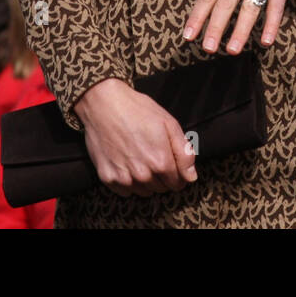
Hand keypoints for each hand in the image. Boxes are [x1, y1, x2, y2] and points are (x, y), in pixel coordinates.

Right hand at [74, 78, 197, 195]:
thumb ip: (184, 153)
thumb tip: (191, 177)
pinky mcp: (107, 178)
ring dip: (146, 181)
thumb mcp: (169, 124)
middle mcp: (142, 175)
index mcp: (161, 162)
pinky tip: (126, 162)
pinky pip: (125, 191)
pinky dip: (128, 181)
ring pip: (144, 192)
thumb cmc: (138, 110)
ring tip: (140, 158)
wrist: (103, 104)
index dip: (178, 174)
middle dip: (162, 177)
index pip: (178, 183)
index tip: (171, 163)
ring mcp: (123, 178)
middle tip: (154, 155)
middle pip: (161, 188)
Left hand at [178, 0, 295, 53]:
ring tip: (232, 50)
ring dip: (241, 30)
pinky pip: (276, 7)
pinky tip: (266, 41)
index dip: (197, 16)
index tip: (188, 36)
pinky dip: (271, 24)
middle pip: (226, 3)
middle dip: (215, 27)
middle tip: (207, 49)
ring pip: (250, 7)